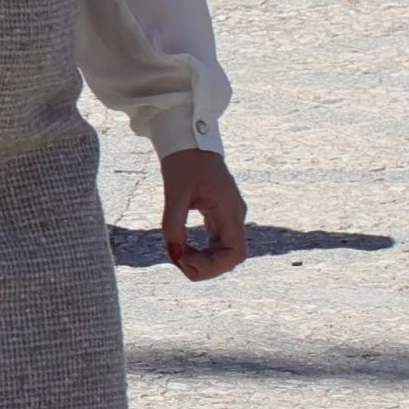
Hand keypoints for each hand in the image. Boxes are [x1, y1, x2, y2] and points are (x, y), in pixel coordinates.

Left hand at [156, 148, 252, 281]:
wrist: (190, 141)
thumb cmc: (185, 161)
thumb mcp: (175, 191)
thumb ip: (173, 224)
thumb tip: (173, 254)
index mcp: (229, 210)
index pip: (235, 253)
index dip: (214, 267)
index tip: (185, 261)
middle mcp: (234, 216)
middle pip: (229, 257)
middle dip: (205, 267)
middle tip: (177, 261)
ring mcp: (228, 217)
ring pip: (223, 253)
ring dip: (202, 261)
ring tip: (177, 255)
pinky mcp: (219, 217)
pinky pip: (215, 244)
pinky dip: (201, 252)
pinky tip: (182, 249)